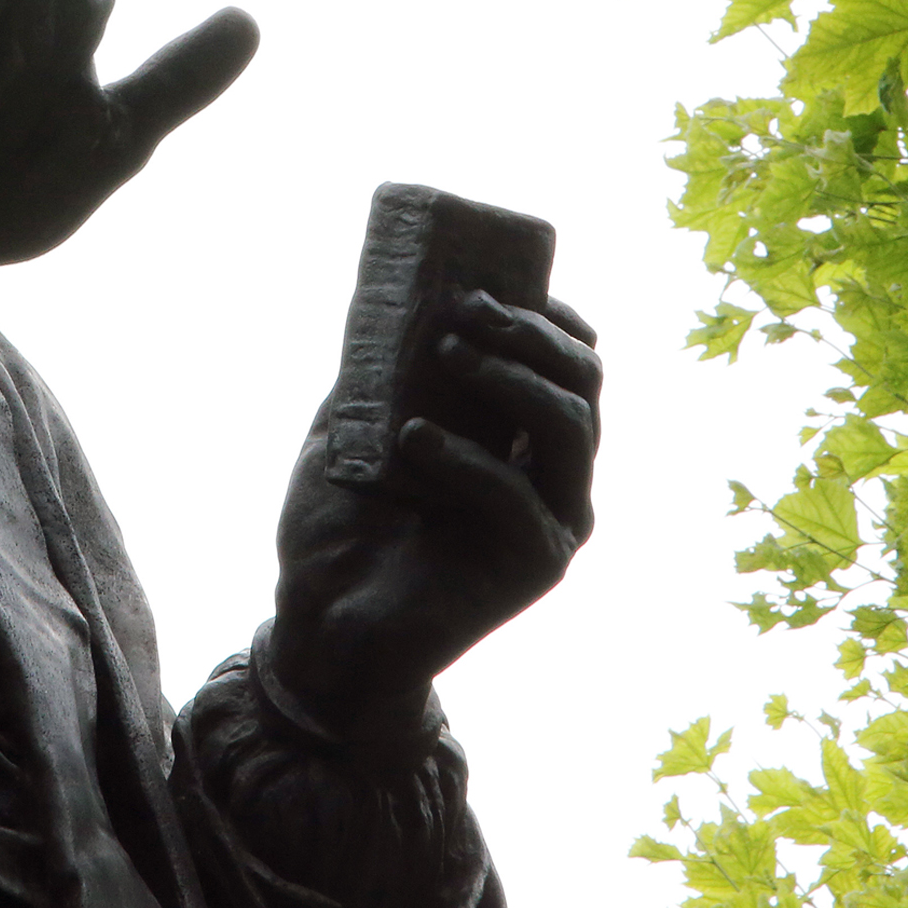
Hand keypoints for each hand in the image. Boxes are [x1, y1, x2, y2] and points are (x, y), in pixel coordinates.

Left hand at [267, 292, 601, 732]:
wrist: (323, 623)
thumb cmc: (341, 527)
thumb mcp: (357, 426)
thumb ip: (384, 370)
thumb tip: (391, 295)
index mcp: (526, 440)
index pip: (574, 364)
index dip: (549, 317)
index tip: (491, 283)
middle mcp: (557, 478)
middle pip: (583, 385)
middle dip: (530, 334)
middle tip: (465, 310)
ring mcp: (554, 522)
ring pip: (569, 427)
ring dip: (510, 376)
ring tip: (445, 351)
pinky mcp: (535, 564)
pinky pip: (516, 494)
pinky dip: (466, 456)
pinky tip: (414, 437)